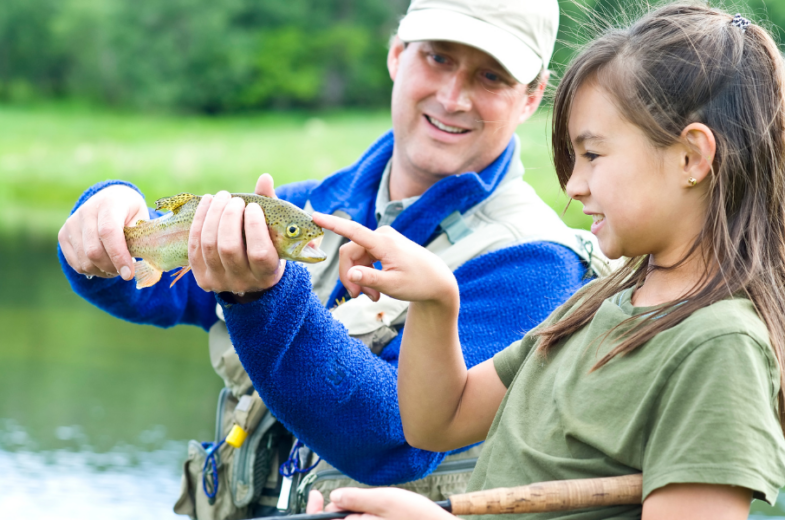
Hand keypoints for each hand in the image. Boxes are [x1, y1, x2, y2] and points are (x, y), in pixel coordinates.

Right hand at [58, 184, 147, 279]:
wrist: (110, 198)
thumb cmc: (130, 212)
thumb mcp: (141, 218)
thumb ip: (140, 237)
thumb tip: (139, 261)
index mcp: (109, 203)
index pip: (108, 232)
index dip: (118, 256)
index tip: (129, 273)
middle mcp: (86, 211)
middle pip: (94, 250)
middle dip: (112, 267)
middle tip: (126, 271)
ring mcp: (72, 223)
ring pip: (84, 261)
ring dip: (103, 271)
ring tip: (116, 267)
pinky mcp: (63, 235)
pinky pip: (76, 263)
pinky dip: (92, 270)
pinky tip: (104, 265)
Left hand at [188, 173, 284, 297]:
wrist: (250, 277)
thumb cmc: (268, 247)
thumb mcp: (275, 232)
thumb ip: (271, 206)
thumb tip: (265, 178)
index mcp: (267, 273)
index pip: (259, 253)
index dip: (254, 227)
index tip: (253, 207)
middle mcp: (243, 282)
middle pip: (229, 248)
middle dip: (229, 217)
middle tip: (235, 200)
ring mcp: (219, 281)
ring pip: (209, 245)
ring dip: (213, 215)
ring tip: (221, 197)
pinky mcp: (202, 277)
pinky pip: (195, 246)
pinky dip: (199, 221)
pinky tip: (207, 203)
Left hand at [305, 487, 454, 519]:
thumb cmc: (417, 517)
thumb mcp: (385, 499)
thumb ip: (356, 498)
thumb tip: (333, 497)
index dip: (315, 510)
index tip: (316, 494)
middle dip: (337, 510)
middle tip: (352, 499)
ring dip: (351, 515)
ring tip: (370, 507)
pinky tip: (377, 515)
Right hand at [311, 214, 457, 306]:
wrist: (438, 281)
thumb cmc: (419, 283)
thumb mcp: (393, 286)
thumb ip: (370, 279)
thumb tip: (350, 274)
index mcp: (384, 243)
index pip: (353, 231)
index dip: (332, 224)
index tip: (314, 216)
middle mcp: (382, 236)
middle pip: (350, 253)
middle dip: (351, 276)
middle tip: (358, 297)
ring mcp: (383, 240)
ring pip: (356, 258)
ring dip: (360, 278)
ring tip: (372, 297)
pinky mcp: (383, 246)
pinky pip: (365, 258)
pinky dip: (366, 274)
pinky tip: (375, 291)